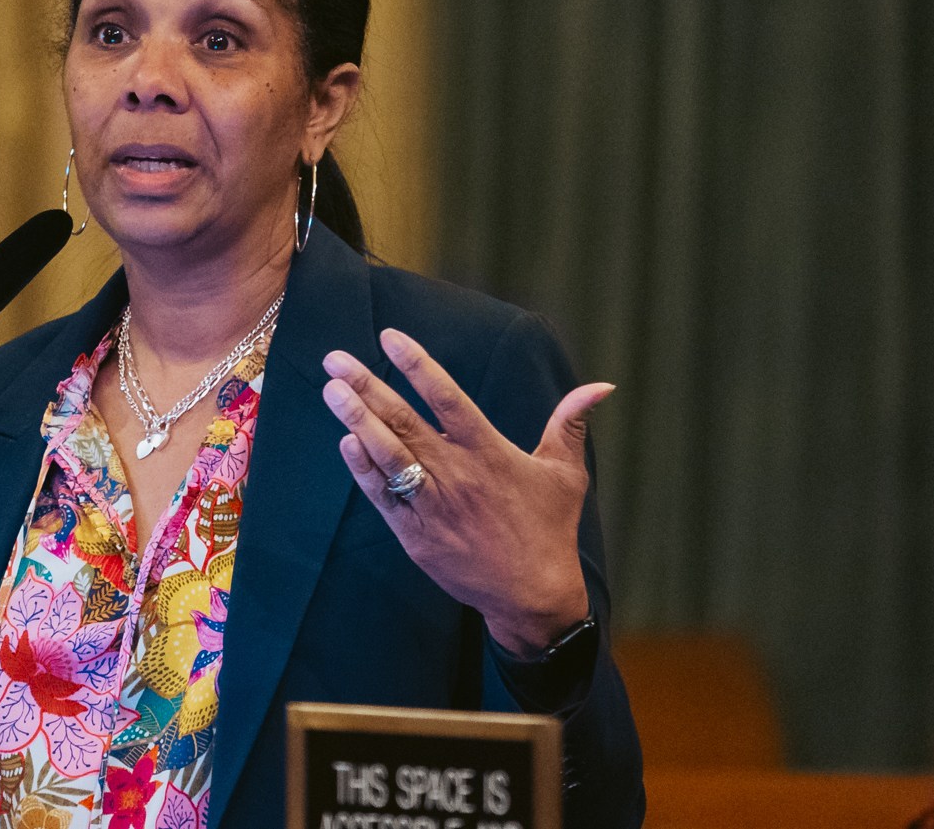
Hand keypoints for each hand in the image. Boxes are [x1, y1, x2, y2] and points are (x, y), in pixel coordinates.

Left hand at [321, 328, 609, 657]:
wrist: (533, 596)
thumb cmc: (549, 529)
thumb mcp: (566, 473)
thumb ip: (570, 423)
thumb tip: (601, 385)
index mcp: (489, 453)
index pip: (448, 398)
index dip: (418, 366)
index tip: (390, 337)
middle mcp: (457, 475)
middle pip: (405, 423)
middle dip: (367, 388)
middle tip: (335, 359)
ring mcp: (433, 505)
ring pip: (389, 456)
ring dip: (357, 421)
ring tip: (331, 390)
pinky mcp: (416, 535)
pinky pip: (384, 496)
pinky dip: (364, 469)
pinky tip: (346, 442)